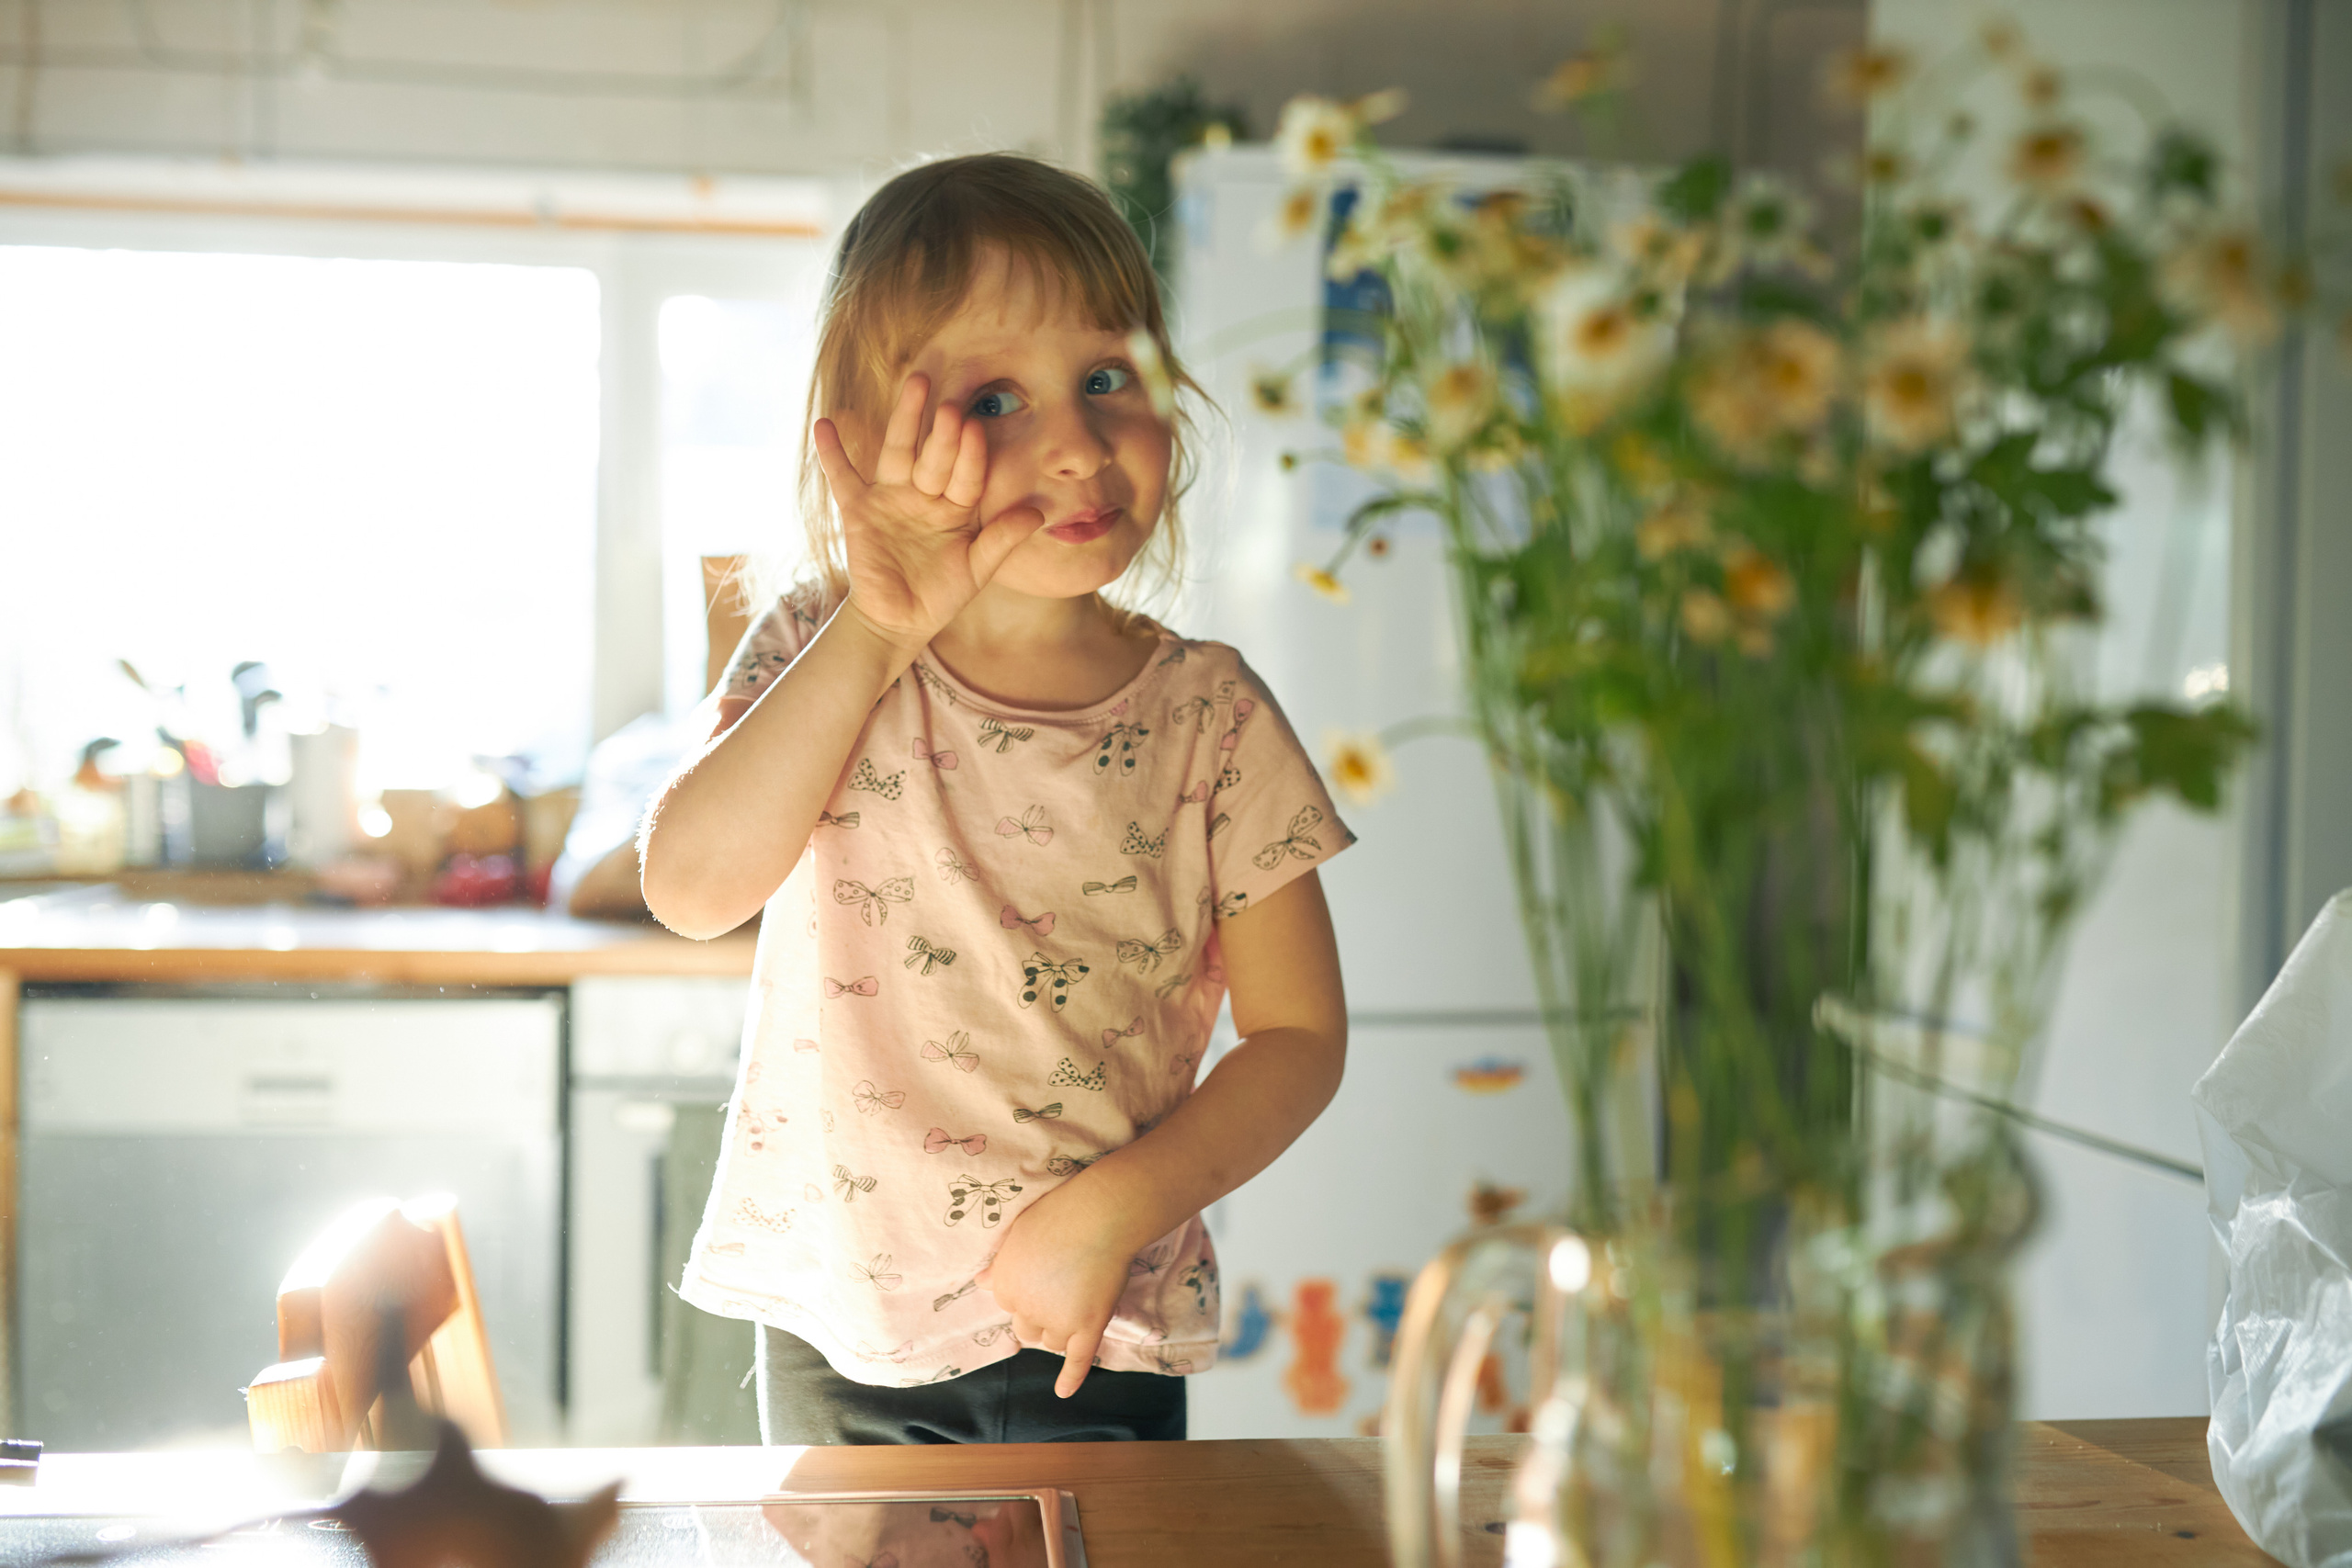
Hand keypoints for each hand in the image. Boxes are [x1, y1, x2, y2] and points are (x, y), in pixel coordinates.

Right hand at [811, 374, 1046, 650]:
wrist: (899, 621)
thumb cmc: (942, 595)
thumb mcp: (976, 569)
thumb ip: (1002, 539)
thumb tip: (1037, 513)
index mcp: (957, 505)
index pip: (967, 476)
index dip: (971, 455)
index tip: (977, 428)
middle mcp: (925, 493)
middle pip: (934, 456)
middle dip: (942, 431)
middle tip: (951, 402)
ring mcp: (891, 497)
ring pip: (898, 452)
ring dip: (905, 418)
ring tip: (915, 383)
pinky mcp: (858, 510)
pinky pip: (843, 477)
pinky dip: (832, 454)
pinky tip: (824, 425)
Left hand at [977, 1181, 1133, 1396]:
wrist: (1099, 1215)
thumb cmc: (1057, 1214)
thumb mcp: (1018, 1234)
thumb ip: (1001, 1263)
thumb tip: (980, 1281)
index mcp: (1005, 1286)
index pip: (1009, 1304)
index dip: (1027, 1291)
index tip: (1043, 1274)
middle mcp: (1026, 1309)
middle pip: (1028, 1328)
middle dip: (1040, 1314)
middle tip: (1061, 1288)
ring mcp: (1059, 1321)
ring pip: (1052, 1342)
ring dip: (1059, 1330)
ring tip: (1078, 1303)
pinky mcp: (1089, 1327)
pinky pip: (1078, 1361)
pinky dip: (1070, 1378)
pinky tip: (1063, 1392)